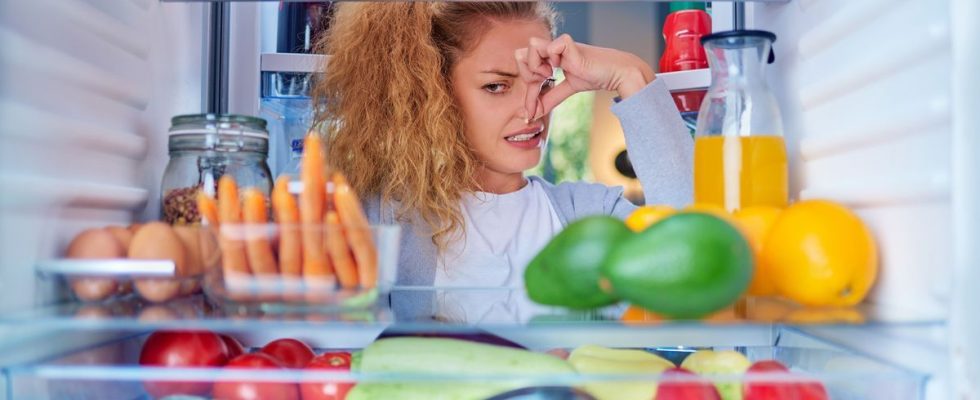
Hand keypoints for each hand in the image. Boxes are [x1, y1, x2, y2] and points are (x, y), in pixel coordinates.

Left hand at [515, 34, 655, 121]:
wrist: (615, 73)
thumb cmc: (594, 76)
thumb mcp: (567, 89)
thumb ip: (550, 99)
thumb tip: (533, 114)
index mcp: (549, 57)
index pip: (525, 71)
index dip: (527, 94)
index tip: (532, 112)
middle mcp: (551, 48)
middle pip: (519, 54)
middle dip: (527, 75)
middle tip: (543, 85)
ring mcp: (559, 44)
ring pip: (531, 45)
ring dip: (537, 65)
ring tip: (552, 74)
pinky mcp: (569, 43)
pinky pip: (550, 46)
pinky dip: (552, 59)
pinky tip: (562, 67)